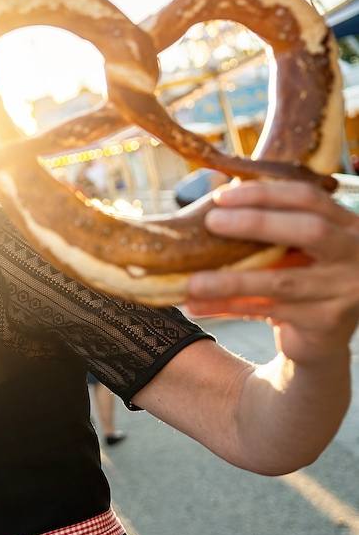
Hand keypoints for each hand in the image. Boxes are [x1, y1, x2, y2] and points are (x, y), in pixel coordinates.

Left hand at [185, 181, 358, 365]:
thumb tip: (212, 200)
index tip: (222, 197)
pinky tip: (198, 305)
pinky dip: (229, 307)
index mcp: (345, 225)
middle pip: (309, 231)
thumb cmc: (299, 280)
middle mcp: (354, 254)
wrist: (321, 340)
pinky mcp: (327, 321)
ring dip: (231, 280)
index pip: (309, 198)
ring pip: (281, 281)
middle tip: (212, 221)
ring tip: (191, 281)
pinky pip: (269, 310)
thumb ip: (266, 228)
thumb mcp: (291, 250)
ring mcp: (345, 289)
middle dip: (257, 223)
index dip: (265, 194)